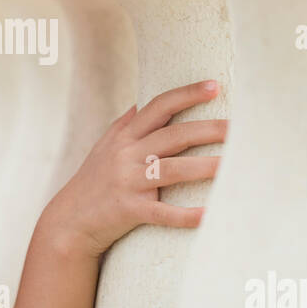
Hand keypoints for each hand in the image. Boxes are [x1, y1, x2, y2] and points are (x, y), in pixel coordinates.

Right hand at [40, 79, 227, 259]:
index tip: (215, 87)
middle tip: (237, 127)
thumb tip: (141, 103)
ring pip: (173, 170)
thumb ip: (125, 125)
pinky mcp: (129, 210)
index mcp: (125, 136)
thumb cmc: (93, 182)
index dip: (187, 95)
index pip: (159, 107)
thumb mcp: (104, 148)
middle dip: (208, 129)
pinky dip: (184, 215)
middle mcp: (127, 155)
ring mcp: (128, 182)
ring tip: (234, 165)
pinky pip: (161, 213)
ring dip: (205, 167)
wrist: (69, 221)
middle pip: (174, 136)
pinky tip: (207, 216)